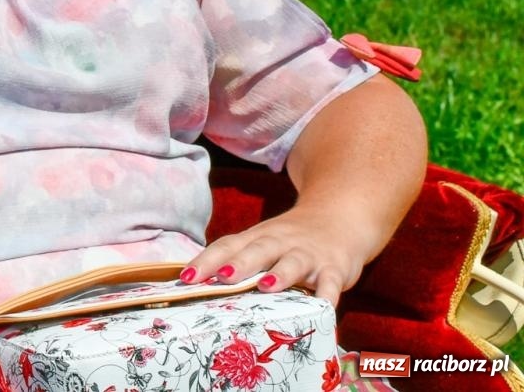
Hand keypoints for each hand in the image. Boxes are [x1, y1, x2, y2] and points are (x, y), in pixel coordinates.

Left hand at [183, 204, 379, 305]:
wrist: (339, 218)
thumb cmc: (289, 240)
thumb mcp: (261, 244)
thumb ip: (236, 260)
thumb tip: (197, 284)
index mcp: (256, 238)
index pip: (227, 246)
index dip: (206, 261)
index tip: (186, 278)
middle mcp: (279, 243)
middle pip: (257, 250)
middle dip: (239, 264)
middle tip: (221, 277)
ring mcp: (308, 254)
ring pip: (293, 262)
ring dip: (280, 274)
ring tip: (266, 287)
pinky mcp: (334, 267)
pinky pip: (331, 281)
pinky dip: (327, 294)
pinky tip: (322, 308)